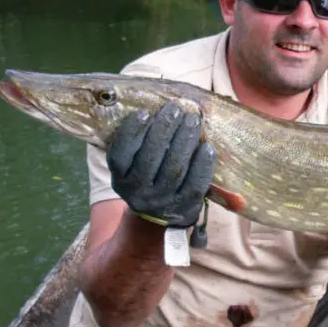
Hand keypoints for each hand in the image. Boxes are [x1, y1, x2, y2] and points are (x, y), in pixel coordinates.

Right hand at [106, 102, 216, 227]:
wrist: (158, 218)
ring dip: (185, 141)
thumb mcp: (133, 166)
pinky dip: (203, 165)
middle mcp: (138, 193)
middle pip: (150, 158)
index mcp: (120, 179)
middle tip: (175, 108)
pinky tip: (208, 147)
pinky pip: (195, 184)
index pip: (119, 156)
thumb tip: (153, 108)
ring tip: (192, 120)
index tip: (143, 112)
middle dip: (163, 129)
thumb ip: (138, 143)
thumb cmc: (147, 178)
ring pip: (174, 169)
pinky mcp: (184, 208)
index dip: (130, 133)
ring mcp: (162, 202)